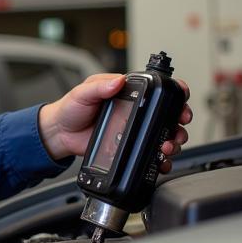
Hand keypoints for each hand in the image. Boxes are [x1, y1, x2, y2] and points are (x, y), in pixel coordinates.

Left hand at [38, 73, 192, 172]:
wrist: (60, 134)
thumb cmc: (71, 109)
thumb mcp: (83, 92)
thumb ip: (99, 86)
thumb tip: (118, 80)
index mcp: (128, 93)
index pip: (158, 90)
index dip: (175, 93)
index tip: (181, 99)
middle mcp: (135, 112)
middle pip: (168, 115)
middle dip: (179, 122)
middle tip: (178, 127)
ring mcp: (134, 131)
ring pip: (163, 135)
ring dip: (172, 141)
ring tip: (167, 146)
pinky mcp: (129, 148)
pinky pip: (150, 153)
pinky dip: (160, 159)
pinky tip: (161, 161)